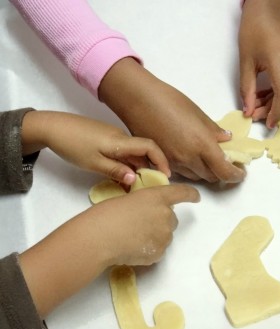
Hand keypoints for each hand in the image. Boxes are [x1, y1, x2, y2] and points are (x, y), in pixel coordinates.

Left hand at [21, 110, 170, 185]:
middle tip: (150, 187)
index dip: (161, 161)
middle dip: (150, 169)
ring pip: (132, 154)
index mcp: (120, 142)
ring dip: (136, 169)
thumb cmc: (72, 144)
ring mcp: (112, 137)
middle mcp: (120, 137)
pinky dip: (126, 165)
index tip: (165, 176)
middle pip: (143, 153)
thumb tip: (135, 179)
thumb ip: (116, 171)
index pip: (150, 148)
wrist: (51, 126)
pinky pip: (122, 152)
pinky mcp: (104, 139)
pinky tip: (120, 177)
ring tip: (134, 187)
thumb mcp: (93, 163)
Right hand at [88, 183, 199, 265]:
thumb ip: (146, 204)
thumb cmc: (106, 214)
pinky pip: (158, 249)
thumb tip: (150, 215)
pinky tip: (132, 247)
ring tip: (132, 237)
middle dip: (161, 220)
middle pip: (171, 219)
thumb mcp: (129, 200)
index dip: (191, 194)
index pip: (182, 193)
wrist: (98, 238)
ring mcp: (165, 236)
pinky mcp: (159, 252)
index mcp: (157, 197)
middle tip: (141, 224)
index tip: (196, 197)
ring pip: (165, 235)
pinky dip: (149, 249)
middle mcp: (166, 215)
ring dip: (155, 235)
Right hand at [98, 58, 245, 183]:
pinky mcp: (161, 163)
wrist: (137, 100)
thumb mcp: (197, 113)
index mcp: (202, 145)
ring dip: (206, 172)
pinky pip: (182, 172)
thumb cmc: (169, 100)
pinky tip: (191, 156)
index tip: (241, 173)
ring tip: (209, 159)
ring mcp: (174, 163)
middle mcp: (189, 159)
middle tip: (227, 163)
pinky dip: (191, 168)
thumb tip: (226, 139)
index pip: (224, 172)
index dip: (235, 175)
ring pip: (197, 177)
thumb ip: (214, 130)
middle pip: (212, 177)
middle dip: (222, 173)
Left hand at [239, 0, 279, 127]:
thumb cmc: (253, 30)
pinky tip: (266, 94)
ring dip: (275, 100)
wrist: (267, 9)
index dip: (275, 112)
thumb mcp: (246, 61)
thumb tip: (248, 111)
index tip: (268, 124)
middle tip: (256, 115)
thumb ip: (247, 89)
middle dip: (272, 108)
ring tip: (258, 104)